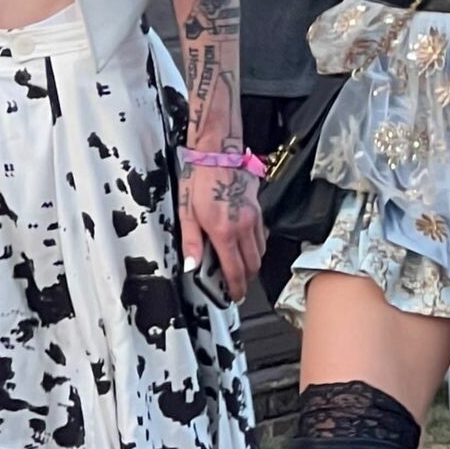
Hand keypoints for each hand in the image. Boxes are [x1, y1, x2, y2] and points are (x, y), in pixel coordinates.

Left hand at [179, 160, 265, 304]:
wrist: (218, 153)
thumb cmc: (200, 178)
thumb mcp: (187, 212)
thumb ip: (191, 242)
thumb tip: (192, 265)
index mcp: (224, 231)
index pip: (235, 270)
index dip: (236, 288)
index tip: (234, 295)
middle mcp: (243, 227)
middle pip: (253, 265)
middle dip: (245, 278)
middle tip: (234, 283)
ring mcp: (254, 218)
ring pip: (261, 251)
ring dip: (251, 262)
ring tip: (238, 264)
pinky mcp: (259, 209)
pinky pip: (262, 235)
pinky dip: (256, 245)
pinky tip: (244, 243)